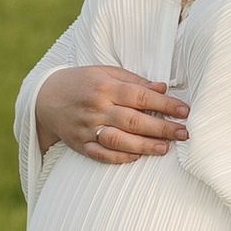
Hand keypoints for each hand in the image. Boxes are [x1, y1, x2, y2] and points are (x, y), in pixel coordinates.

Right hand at [34, 65, 189, 165]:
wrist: (45, 97)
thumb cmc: (83, 82)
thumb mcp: (106, 72)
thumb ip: (134, 81)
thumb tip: (162, 88)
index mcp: (105, 87)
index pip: (140, 96)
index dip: (165, 104)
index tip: (185, 111)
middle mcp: (97, 108)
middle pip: (133, 120)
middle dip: (161, 127)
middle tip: (183, 133)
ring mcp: (87, 128)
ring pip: (119, 140)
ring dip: (144, 145)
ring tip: (165, 148)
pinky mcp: (80, 144)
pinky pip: (101, 155)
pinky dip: (120, 158)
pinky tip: (137, 157)